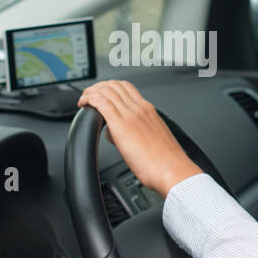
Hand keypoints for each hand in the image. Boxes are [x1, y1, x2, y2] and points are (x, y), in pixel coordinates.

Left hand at [77, 80, 203, 196]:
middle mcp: (140, 109)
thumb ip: (137, 134)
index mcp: (149, 111)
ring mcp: (131, 115)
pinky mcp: (121, 125)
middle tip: (89, 97)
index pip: (126, 88)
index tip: (101, 94)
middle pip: (114, 85)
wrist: (173, 171)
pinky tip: (84, 104)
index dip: (110, 87)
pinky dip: (89, 99)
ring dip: (91, 92)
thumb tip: (119, 135)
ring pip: (106, 90)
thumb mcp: (153, 141)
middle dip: (98, 87)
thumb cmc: (166, 163)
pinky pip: (101, 102)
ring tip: (84, 100)